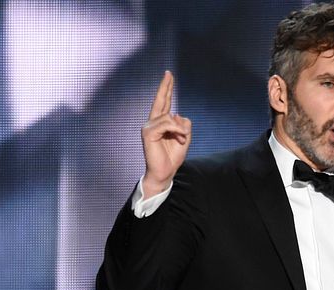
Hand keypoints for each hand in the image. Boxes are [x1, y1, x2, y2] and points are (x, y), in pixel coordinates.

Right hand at [142, 71, 191, 198]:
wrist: (165, 172)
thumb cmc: (172, 157)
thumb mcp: (184, 138)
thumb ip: (184, 126)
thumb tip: (178, 115)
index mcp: (161, 123)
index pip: (164, 102)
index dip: (166, 89)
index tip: (168, 76)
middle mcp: (153, 122)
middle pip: (160, 101)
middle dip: (165, 87)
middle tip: (169, 73)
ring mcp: (149, 127)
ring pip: (170, 117)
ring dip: (180, 129)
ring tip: (181, 140)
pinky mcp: (148, 132)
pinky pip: (167, 124)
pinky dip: (176, 130)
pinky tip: (179, 138)